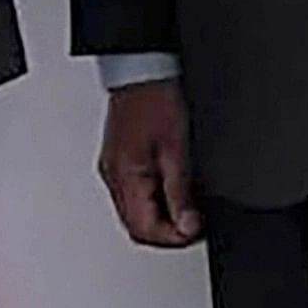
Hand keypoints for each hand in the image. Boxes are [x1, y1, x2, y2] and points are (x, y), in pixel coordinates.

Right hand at [97, 79, 202, 248]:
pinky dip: (152, 201)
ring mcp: (112, 169)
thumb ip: (180, 192)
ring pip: (133, 213)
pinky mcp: (117, 160)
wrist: (141, 70)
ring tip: (185, 207)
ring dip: (159, 217)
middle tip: (192, 222)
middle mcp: (112, 177)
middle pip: (136, 227)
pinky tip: (170, 190)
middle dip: (165, 232)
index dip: (173, 237)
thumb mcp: (177, 149)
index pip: (143, 230)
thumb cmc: (156, 100)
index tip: (195, 229)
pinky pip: (132, 195)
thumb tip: (186, 226)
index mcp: (124, 177)